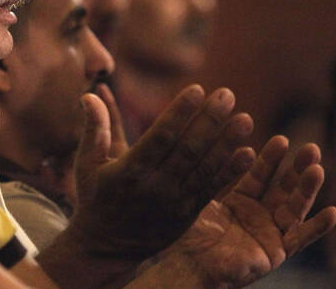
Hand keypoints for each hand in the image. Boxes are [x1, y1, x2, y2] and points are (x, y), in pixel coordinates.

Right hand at [70, 85, 255, 258]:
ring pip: (204, 168)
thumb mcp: (87, 163)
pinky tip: (248, 153)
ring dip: (227, 143)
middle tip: (227, 94)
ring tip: (245, 119)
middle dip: (209, 120)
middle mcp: (154, 186)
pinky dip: (230, 172)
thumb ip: (94, 128)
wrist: (106, 248)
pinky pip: (212, 190)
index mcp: (129, 170)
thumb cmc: (95, 198)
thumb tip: (90, 94)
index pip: (160, 137)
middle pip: (187, 149)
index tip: (197, 89)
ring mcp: (173, 202)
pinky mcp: (187, 214)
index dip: (179, 113)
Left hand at [163, 136, 335, 287]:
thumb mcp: (202, 197)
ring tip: (317, 169)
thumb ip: (215, 176)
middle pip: (282, 188)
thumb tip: (215, 139)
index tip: (281, 139)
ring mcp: (268, 234)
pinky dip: (317, 228)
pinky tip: (332, 212)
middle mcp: (258, 215)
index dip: (270, 159)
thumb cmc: (187, 232)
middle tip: (311, 147)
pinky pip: (299, 240)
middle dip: (297, 168)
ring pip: (294, 208)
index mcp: (240, 200)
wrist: (187, 264)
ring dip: (307, 190)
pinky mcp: (275, 253)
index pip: (259, 175)